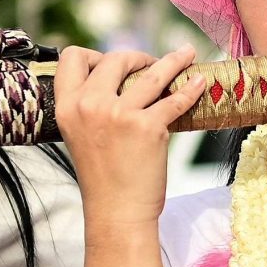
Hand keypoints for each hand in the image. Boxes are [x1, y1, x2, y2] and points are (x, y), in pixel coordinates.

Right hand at [54, 46, 206, 230]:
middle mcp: (89, 105)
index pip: (71, 58)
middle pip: (115, 59)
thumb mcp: (81, 134)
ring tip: (187, 54)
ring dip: (173, 60)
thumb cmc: (103, 176)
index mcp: (67, 107)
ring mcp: (119, 114)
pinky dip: (192, 88)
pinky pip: (175, 98)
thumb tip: (118, 76)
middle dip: (137, 57)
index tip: (113, 63)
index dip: (94, 54)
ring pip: (152, 72)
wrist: (116, 212)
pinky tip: (200, 82)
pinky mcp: (148, 127)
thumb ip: (91, 105)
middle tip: (151, 65)